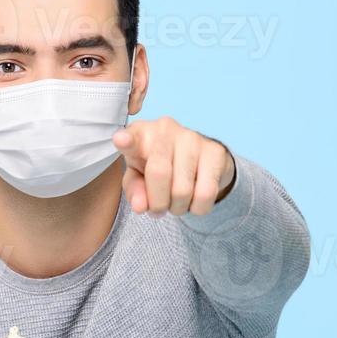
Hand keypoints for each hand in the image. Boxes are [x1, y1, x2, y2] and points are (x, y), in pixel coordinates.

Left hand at [112, 117, 235, 215]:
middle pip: (159, 174)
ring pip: (182, 190)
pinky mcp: (215, 151)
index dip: (126, 141)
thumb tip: (141, 206)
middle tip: (160, 207)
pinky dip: (198, 208)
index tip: (121, 140)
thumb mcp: (139, 178)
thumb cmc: (159, 167)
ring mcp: (192, 137)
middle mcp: (165, 129)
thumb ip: (135, 191)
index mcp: (140, 134)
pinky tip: (195, 199)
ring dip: (178, 207)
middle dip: (158, 203)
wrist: (198, 159)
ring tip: (177, 201)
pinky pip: (205, 194)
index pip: (131, 139)